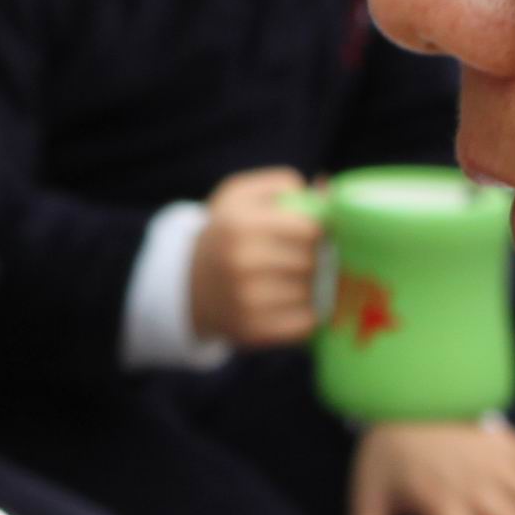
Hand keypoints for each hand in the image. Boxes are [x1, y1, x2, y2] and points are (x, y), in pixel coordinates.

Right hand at [188, 167, 323, 348]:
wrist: (188, 284)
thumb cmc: (226, 232)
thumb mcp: (240, 195)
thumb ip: (282, 184)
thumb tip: (325, 189)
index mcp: (241, 225)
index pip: (310, 228)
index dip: (321, 230)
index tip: (317, 232)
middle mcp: (242, 263)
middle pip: (312, 261)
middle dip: (317, 258)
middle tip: (308, 256)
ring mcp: (246, 300)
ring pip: (312, 293)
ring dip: (313, 286)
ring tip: (298, 278)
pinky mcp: (253, 330)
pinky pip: (306, 323)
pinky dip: (308, 313)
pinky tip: (294, 302)